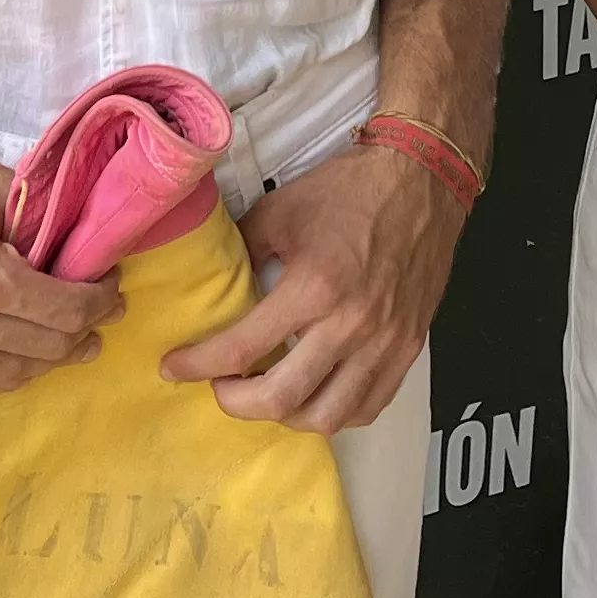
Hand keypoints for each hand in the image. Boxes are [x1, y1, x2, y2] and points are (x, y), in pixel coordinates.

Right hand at [0, 134, 120, 388]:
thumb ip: (38, 223)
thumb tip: (77, 246)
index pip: (64, 312)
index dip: (99, 303)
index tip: (112, 289)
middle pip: (44, 349)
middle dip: (83, 333)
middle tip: (101, 315)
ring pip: (8, 375)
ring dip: (46, 360)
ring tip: (69, 342)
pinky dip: (2, 367)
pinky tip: (19, 349)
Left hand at [159, 145, 459, 432]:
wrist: (423, 180)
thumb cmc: (351, 190)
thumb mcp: (282, 210)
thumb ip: (245, 252)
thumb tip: (221, 286)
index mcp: (315, 286)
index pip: (243, 348)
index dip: (198, 365)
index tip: (173, 368)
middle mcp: (351, 324)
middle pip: (282, 399)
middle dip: (235, 403)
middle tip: (219, 386)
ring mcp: (384, 343)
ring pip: (327, 416)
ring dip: (285, 416)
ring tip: (266, 393)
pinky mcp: (407, 349)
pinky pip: (367, 407)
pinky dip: (333, 412)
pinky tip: (314, 394)